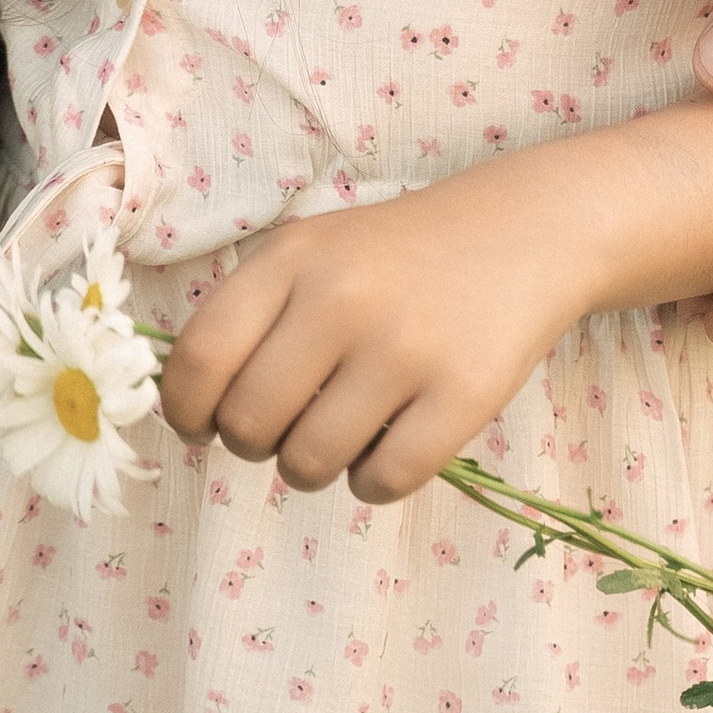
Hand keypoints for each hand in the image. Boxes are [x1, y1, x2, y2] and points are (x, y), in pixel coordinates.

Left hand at [158, 169, 585, 504]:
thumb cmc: (398, 254)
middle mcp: (341, 298)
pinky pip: (381, 482)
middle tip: (287, 425)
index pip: (199, 360)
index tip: (202, 425)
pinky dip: (372, 482)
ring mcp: (405, 348)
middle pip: (247, 425)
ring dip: (314, 465)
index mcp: (293, 257)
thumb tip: (190, 412)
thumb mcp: (314, 252)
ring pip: (308, 464)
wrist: (526, 229)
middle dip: (255, 443)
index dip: (186, 411)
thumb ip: (250, 315)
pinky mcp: (463, 395)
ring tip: (344, 428)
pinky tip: (391, 442)